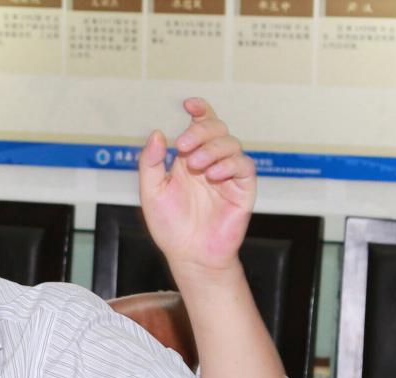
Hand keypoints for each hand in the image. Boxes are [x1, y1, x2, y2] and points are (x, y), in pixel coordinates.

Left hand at [138, 97, 255, 277]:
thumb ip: (151, 163)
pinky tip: (213, 174)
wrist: (189, 255)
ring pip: (231, 143)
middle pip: (217, 128)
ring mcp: (228, 174)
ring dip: (213, 148)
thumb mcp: (152, 192)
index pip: (200, 125)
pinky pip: (244, 166)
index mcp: (189, 159)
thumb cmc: (170, 226)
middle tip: (184, 146)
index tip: (188, 104)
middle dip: (201, 130)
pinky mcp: (243, 189)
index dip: (199, 110)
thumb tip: (158, 133)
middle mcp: (211, 162)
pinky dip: (229, 164)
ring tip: (196, 165)